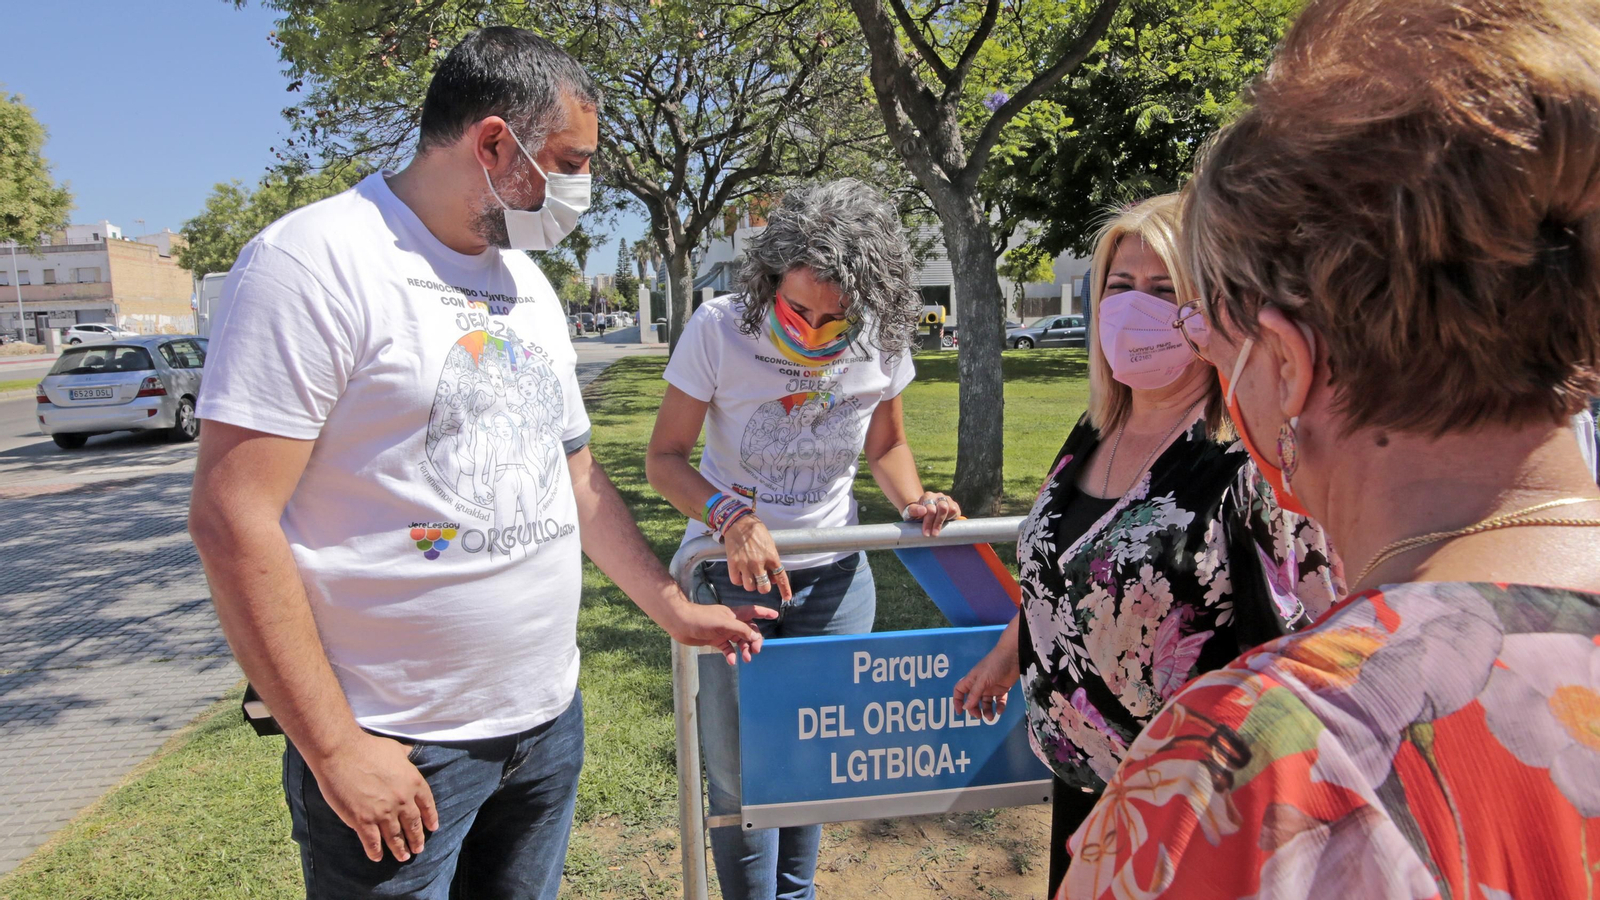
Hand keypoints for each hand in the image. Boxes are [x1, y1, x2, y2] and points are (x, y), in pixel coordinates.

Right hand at [308, 732, 438, 862]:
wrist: (341, 752)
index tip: (432, 827)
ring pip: (395, 837)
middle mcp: (402, 800)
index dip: (430, 818)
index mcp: (413, 782)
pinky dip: (376, 851)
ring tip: (403, 857)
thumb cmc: (367, 747)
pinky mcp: (363, 820)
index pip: (427, 805)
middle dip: (417, 839)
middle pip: (413, 825)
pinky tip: (377, 857)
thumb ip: (405, 756)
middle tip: (418, 849)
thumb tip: (410, 753)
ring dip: (400, 849)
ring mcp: (383, 812)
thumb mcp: (395, 748)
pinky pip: (372, 842)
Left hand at [665, 600, 777, 664]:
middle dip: (755, 640)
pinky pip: (727, 649)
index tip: (776, 615)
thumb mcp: (724, 623)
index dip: (764, 613)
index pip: (753, 611)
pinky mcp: (715, 640)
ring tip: (746, 659)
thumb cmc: (702, 619)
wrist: (681, 623)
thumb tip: (755, 637)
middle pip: (749, 630)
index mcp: (734, 614)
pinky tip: (732, 661)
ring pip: (739, 641)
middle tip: (755, 652)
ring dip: (744, 650)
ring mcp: (723, 632)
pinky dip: (731, 655)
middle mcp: (731, 622)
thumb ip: (741, 630)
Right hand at [722, 515, 792, 601]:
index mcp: (772, 557)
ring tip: (748, 576)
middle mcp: (759, 563)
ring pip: (749, 587)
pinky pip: (736, 582)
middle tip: (759, 581)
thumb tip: (772, 579)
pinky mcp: (733, 564)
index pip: (781, 578)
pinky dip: (738, 580)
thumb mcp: (770, 545)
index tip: (787, 598)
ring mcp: (746, 564)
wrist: (739, 522)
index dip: (784, 590)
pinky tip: (739, 574)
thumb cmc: (756, 532)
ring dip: (750, 584)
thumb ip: (772, 562)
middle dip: (762, 587)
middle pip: (763, 588)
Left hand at [903, 491, 961, 536]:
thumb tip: (923, 511)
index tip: (926, 533)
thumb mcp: (910, 513)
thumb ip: (913, 510)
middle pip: (942, 508)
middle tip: (933, 534)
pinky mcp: (954, 505)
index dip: (928, 522)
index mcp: (928, 496)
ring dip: (945, 521)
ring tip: (938, 530)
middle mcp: (939, 496)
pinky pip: (956, 511)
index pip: (930, 509)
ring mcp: (947, 500)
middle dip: (938, 523)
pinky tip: (944, 524)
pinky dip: (951, 518)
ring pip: (951, 509)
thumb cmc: (916, 514)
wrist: (923, 512)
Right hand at [952, 634, 1019, 720]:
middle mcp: (980, 685)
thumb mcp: (982, 680)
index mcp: (972, 680)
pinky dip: (1000, 706)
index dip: (958, 701)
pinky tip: (1000, 711)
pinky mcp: (1002, 689)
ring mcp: (991, 687)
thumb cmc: (994, 665)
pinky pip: (999, 701)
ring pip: (986, 703)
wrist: (1012, 656)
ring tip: (991, 718)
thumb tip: (965, 707)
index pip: (960, 691)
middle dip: (974, 709)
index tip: (960, 712)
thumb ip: (974, 694)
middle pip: (973, 700)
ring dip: (987, 711)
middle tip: (979, 717)